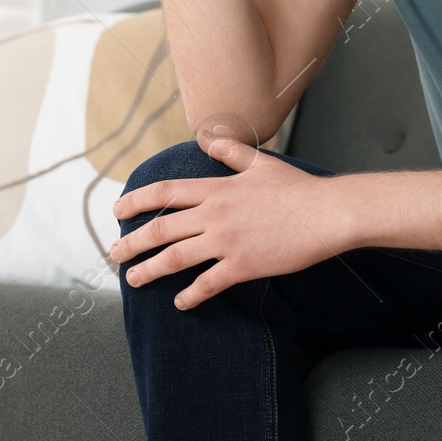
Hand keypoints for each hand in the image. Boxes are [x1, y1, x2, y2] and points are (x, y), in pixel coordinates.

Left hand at [108, 131, 350, 308]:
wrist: (327, 213)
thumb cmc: (296, 188)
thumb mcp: (260, 163)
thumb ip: (229, 151)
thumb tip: (204, 137)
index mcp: (217, 189)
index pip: (164, 193)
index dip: (136, 201)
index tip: (117, 211)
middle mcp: (215, 215)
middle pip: (159, 229)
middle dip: (131, 243)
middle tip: (115, 253)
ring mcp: (226, 242)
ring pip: (174, 258)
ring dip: (148, 271)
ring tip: (133, 280)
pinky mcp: (243, 265)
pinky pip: (207, 284)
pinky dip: (190, 296)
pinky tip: (180, 303)